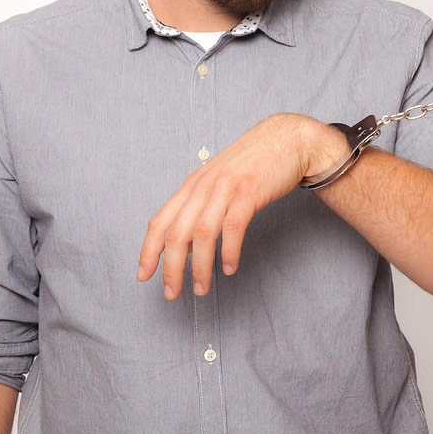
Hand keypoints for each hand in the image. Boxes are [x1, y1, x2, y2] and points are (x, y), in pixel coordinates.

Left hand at [136, 113, 346, 299]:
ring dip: (200, 267)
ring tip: (202, 288)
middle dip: (171, 268)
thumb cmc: (256, 164)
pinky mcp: (249, 191)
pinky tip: (229, 268)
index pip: (160, 221)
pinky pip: (233, 227)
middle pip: (176, 233)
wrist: (289, 140)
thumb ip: (201, 208)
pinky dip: (229, 251)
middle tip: (172, 293)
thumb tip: (187, 247)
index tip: (144, 276)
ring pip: (202, 234)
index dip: (148, 251)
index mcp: (192, 184)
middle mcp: (203, 185)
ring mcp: (226, 187)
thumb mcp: (220, 182)